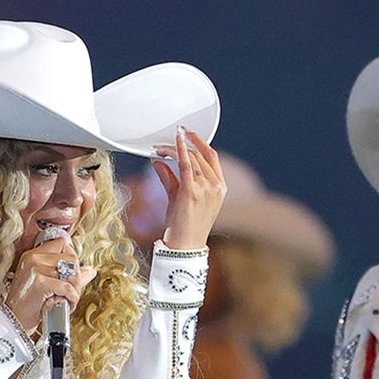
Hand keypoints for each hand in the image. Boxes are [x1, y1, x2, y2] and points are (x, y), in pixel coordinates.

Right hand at [3, 236, 97, 333]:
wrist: (13, 321)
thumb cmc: (27, 305)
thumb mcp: (46, 284)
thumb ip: (67, 275)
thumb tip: (89, 271)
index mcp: (32, 255)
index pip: (62, 243)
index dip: (72, 258)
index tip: (71, 273)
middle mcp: (33, 258)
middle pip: (70, 257)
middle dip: (76, 276)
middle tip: (72, 290)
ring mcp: (36, 269)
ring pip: (71, 273)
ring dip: (75, 289)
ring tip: (67, 298)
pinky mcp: (40, 283)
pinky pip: (68, 287)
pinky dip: (71, 298)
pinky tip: (65, 304)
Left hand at [151, 127, 226, 249]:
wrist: (184, 245)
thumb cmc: (184, 225)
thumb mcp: (179, 197)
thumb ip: (170, 178)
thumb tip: (158, 162)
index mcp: (220, 187)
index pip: (211, 157)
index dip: (200, 142)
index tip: (187, 133)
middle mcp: (216, 186)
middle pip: (200, 155)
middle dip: (182, 144)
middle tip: (165, 140)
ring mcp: (206, 188)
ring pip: (191, 158)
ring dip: (174, 149)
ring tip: (159, 147)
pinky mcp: (192, 192)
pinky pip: (186, 165)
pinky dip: (179, 151)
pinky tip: (173, 143)